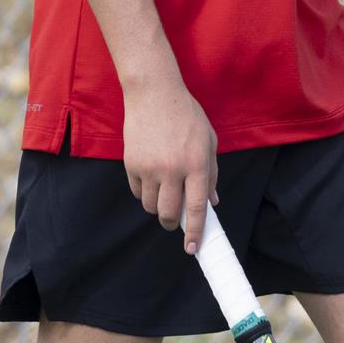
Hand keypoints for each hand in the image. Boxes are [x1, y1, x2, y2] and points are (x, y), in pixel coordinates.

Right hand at [122, 77, 218, 252]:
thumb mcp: (208, 141)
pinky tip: (150, 177)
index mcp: (196, 164)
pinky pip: (137, 192)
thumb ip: (211, 173)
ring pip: (150, 206)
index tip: (193, 248)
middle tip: (174, 220)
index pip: (196, 208)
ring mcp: (149, 168)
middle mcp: (172, 169)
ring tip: (163, 191)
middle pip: (168, 213)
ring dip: (158, 206)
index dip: (195, 232)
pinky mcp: (131, 164)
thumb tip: (212, 202)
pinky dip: (145, 192)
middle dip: (171, 223)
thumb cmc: (186, 115)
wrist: (153, 94)